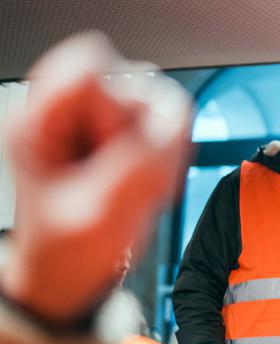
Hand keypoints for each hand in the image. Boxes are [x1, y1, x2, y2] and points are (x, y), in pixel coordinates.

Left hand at [1, 33, 191, 323]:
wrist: (72, 276)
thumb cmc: (67, 251)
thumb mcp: (98, 213)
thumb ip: (139, 161)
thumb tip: (175, 117)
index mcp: (38, 121)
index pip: (91, 66)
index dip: (115, 107)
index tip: (113, 150)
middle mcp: (69, 111)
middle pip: (133, 82)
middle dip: (147, 133)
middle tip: (129, 177)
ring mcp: (99, 121)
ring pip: (159, 102)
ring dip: (162, 149)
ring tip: (138, 185)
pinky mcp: (126, 132)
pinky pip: (170, 124)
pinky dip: (169, 158)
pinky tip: (147, 182)